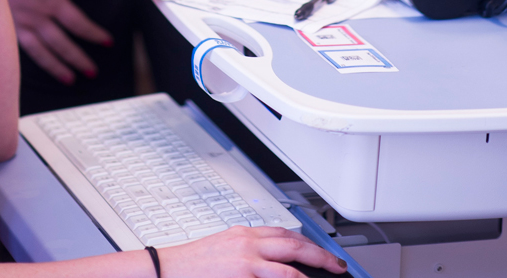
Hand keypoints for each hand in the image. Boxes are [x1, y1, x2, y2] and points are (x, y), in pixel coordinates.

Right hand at [0, 0, 111, 83]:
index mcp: (51, 0)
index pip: (78, 23)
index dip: (94, 34)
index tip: (108, 42)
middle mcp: (36, 17)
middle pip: (62, 43)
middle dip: (79, 59)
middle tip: (93, 72)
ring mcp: (19, 23)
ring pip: (42, 52)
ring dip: (57, 67)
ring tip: (70, 79)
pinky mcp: (5, 24)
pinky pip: (22, 49)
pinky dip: (34, 60)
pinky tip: (39, 65)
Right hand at [158, 226, 347, 276]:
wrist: (169, 271)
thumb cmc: (194, 265)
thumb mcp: (225, 249)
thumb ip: (248, 250)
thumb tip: (271, 260)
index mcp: (244, 234)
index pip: (283, 233)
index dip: (306, 242)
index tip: (320, 250)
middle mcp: (248, 244)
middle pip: (294, 245)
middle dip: (320, 255)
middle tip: (337, 265)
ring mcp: (247, 262)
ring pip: (290, 263)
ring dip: (314, 268)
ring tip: (330, 274)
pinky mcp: (243, 277)